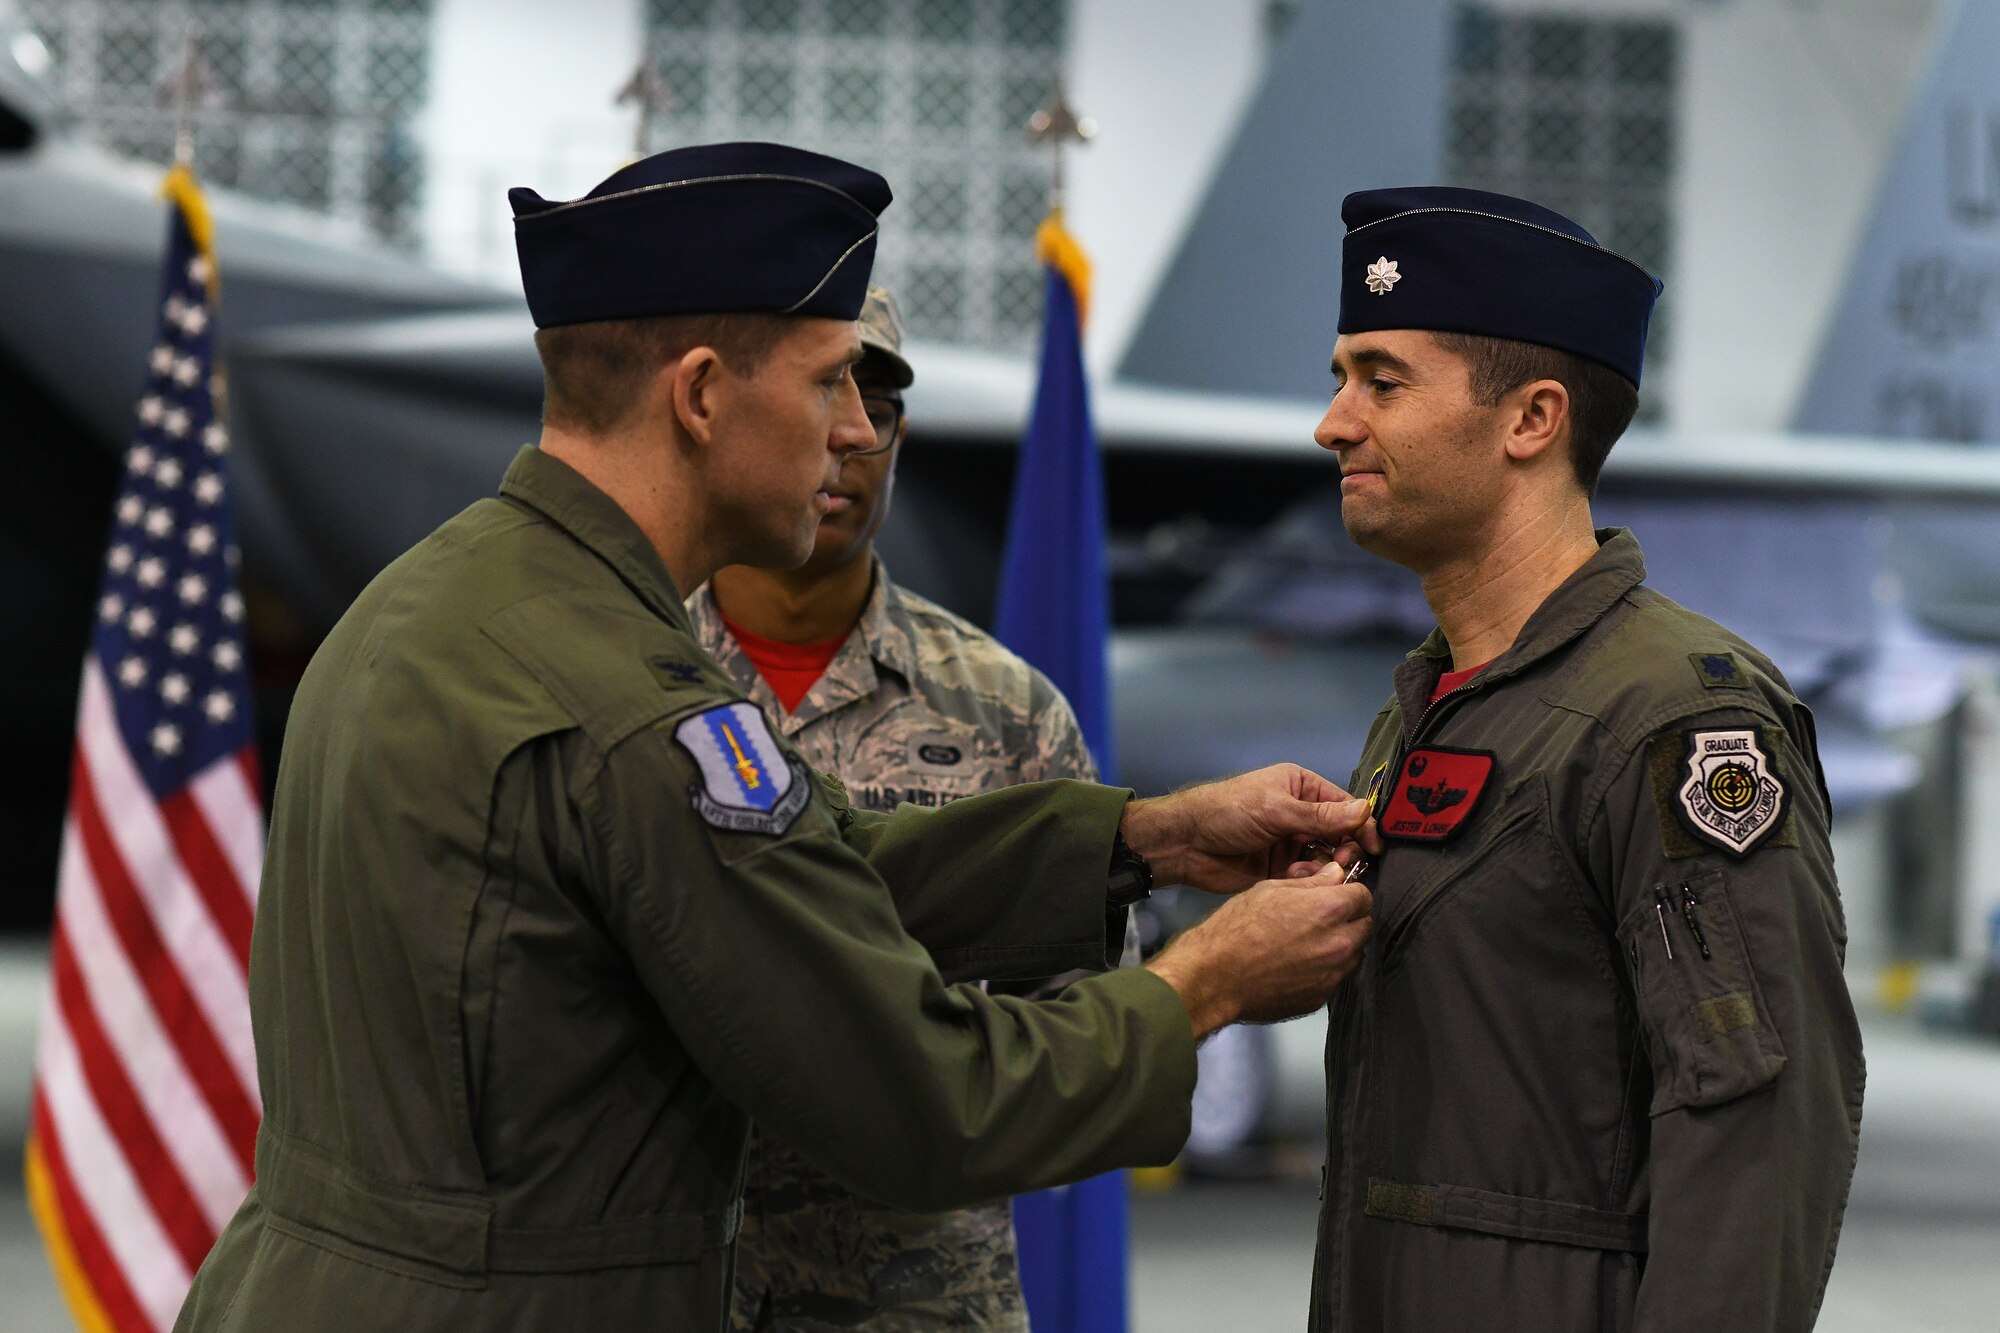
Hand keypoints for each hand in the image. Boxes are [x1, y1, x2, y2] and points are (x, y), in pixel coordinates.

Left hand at [1119, 763, 1384, 893]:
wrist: (1186, 844)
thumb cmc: (1229, 813)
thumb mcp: (1276, 809)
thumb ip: (1321, 815)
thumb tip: (1365, 811)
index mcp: (1302, 789)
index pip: (1345, 806)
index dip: (1362, 825)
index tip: (1374, 847)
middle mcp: (1301, 815)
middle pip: (1341, 835)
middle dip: (1346, 849)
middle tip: (1343, 863)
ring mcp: (1291, 843)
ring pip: (1326, 859)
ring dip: (1327, 867)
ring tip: (1317, 872)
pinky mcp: (1281, 870)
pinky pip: (1308, 877)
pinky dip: (1309, 880)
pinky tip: (1298, 878)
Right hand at [1143, 862, 1371, 1037]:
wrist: (1214, 976)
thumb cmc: (1236, 927)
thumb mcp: (1270, 889)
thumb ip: (1311, 883)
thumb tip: (1336, 875)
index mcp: (1329, 910)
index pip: (1364, 896)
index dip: (1349, 893)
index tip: (1335, 895)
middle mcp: (1339, 943)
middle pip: (1365, 926)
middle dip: (1350, 919)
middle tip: (1322, 918)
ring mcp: (1332, 975)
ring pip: (1354, 954)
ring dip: (1341, 945)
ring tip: (1309, 943)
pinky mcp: (1320, 999)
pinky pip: (1335, 978)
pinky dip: (1325, 970)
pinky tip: (1298, 965)